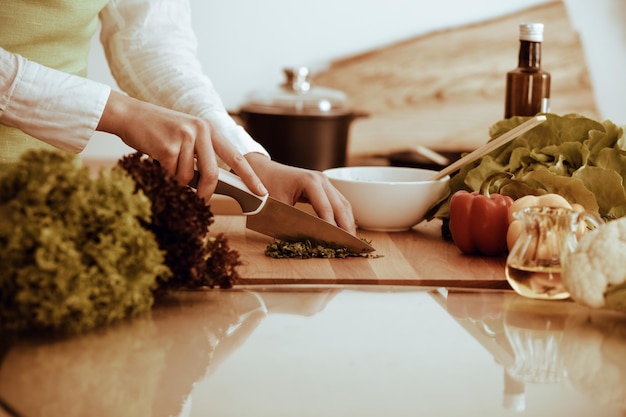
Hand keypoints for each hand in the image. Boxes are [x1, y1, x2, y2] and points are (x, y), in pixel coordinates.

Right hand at [96, 91, 267, 199]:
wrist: (130, 114)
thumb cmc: (158, 131)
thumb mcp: (186, 136)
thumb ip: (201, 155)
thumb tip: (211, 185)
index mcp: (210, 129)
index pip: (236, 157)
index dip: (250, 177)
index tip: (261, 192)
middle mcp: (201, 130)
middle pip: (212, 175)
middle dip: (206, 193)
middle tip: (201, 203)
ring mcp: (186, 137)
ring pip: (188, 178)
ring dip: (177, 181)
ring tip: (165, 164)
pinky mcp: (169, 146)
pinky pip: (172, 175)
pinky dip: (165, 176)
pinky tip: (157, 160)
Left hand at [244, 153, 356, 233]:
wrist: (261, 171)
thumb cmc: (266, 187)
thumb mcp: (276, 206)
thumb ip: (292, 222)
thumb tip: (307, 240)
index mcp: (310, 182)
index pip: (326, 209)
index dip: (332, 228)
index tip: (336, 243)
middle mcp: (321, 179)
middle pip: (340, 206)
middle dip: (346, 226)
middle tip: (350, 245)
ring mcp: (324, 181)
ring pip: (343, 203)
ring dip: (348, 222)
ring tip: (351, 240)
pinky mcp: (324, 186)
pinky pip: (339, 202)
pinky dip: (343, 216)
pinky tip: (346, 228)